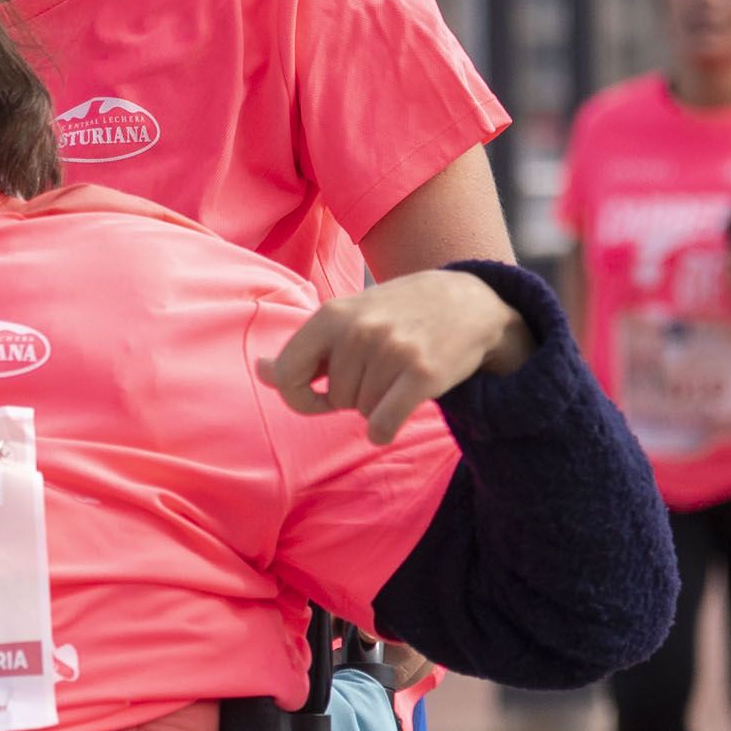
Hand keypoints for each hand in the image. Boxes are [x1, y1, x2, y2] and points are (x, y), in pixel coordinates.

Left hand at [262, 270, 530, 443]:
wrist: (469, 301)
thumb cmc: (398, 314)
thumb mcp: (347, 318)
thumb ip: (304, 349)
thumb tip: (261, 372)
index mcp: (332, 315)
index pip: (289, 375)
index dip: (300, 397)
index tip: (319, 395)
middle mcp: (359, 330)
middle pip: (335, 398)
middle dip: (354, 394)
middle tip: (381, 368)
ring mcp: (393, 350)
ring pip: (362, 412)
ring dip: (378, 404)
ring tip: (399, 374)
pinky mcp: (423, 373)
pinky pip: (383, 425)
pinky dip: (385, 429)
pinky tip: (396, 414)